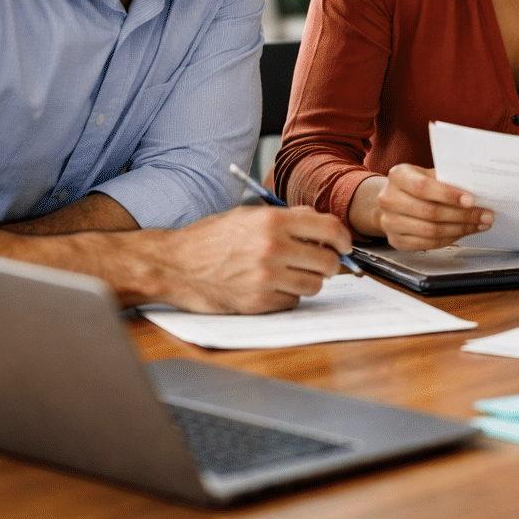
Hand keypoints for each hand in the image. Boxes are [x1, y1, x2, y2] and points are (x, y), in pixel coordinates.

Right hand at [144, 205, 352, 313]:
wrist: (174, 265)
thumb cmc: (210, 238)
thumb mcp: (249, 215)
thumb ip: (288, 218)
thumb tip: (324, 226)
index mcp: (273, 221)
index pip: (330, 228)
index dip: (344, 239)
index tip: (345, 245)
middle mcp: (273, 248)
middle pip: (328, 261)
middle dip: (329, 264)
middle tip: (320, 263)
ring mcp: (265, 278)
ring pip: (314, 285)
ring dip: (308, 281)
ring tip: (289, 274)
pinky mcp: (257, 302)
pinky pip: (292, 302)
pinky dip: (287, 297)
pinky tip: (269, 287)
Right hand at [350, 165, 491, 250]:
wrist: (394, 200)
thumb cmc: (417, 184)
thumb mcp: (428, 173)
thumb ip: (447, 179)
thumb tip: (478, 188)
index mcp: (398, 176)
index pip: (423, 187)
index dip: (449, 195)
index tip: (472, 200)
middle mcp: (389, 199)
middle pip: (430, 212)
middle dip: (463, 215)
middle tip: (486, 215)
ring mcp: (390, 222)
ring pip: (430, 231)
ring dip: (460, 229)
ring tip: (480, 225)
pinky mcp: (396, 241)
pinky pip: (427, 244)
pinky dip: (450, 239)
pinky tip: (464, 232)